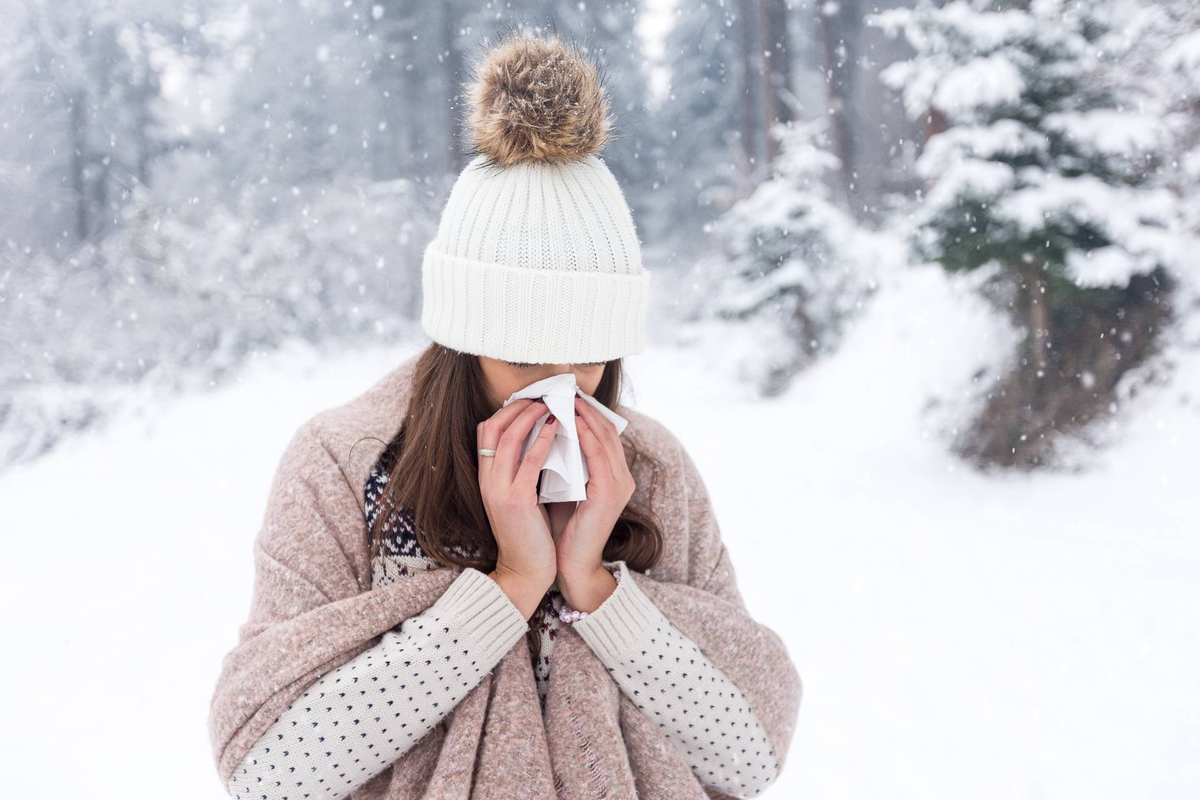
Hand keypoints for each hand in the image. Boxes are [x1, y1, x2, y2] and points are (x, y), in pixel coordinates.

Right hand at [477, 398, 558, 616]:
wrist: (524, 574)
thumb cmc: (530, 536)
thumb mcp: (520, 498)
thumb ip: (523, 472)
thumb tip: (544, 440)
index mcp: (486, 480)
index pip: (485, 432)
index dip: (506, 411)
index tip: (530, 400)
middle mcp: (487, 481)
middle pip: (493, 428)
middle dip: (518, 406)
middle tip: (543, 396)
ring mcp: (499, 490)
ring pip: (509, 438)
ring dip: (531, 415)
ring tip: (552, 405)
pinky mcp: (517, 501)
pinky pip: (529, 461)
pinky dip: (543, 439)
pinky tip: (558, 428)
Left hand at [554, 395, 635, 594]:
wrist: (569, 565)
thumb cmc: (563, 527)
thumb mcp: (565, 486)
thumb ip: (564, 461)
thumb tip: (546, 430)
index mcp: (614, 476)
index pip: (603, 434)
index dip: (587, 412)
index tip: (565, 395)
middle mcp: (622, 478)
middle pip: (607, 431)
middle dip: (586, 408)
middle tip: (565, 389)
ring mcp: (619, 486)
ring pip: (604, 439)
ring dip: (584, 416)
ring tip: (566, 398)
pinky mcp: (608, 494)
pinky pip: (597, 456)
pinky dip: (585, 436)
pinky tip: (571, 422)